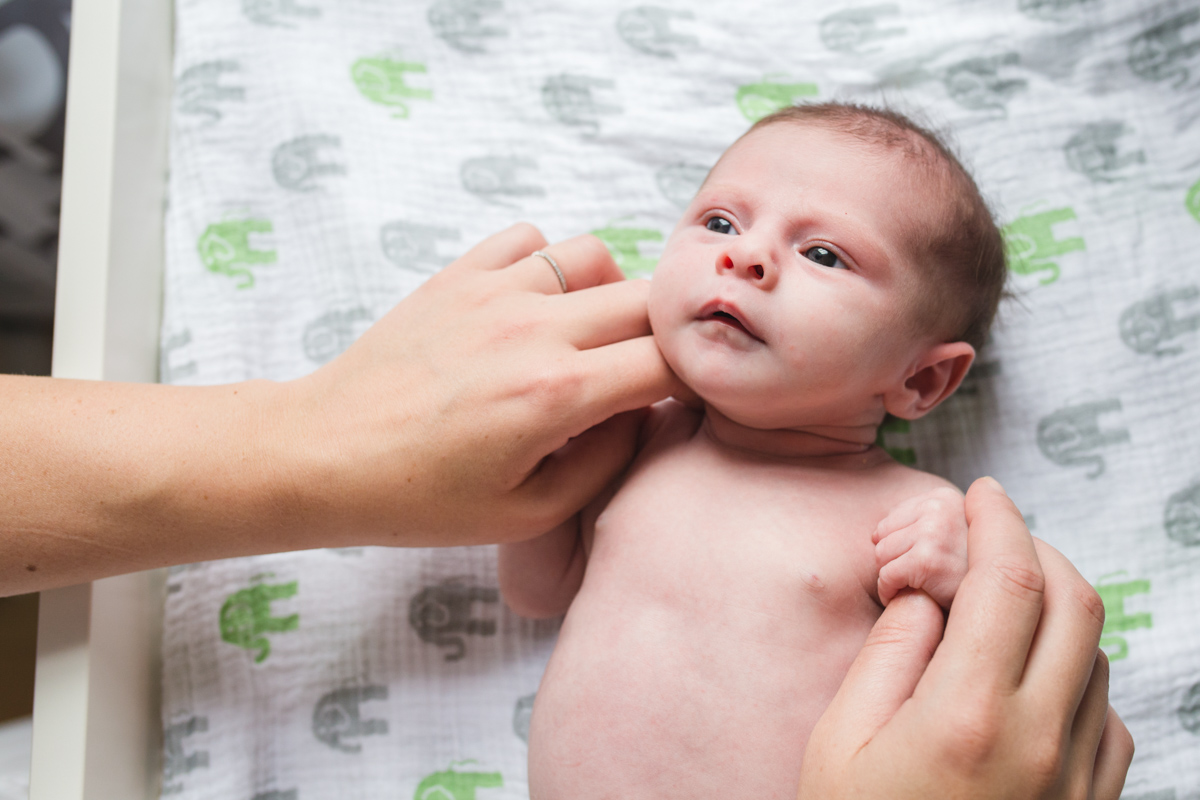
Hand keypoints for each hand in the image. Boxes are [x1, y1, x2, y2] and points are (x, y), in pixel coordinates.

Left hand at [281, 223, 686, 545]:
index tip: (684, 398)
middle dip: (664, 335)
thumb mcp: (525, 513)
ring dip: (611, 292)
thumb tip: (639, 414)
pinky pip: (530, 240)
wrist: (323, 455)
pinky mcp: (458, 277)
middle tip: (646, 370)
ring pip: (595, 256)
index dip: (693, 379)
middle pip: (646, 302)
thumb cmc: (417, 498)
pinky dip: (549, 265)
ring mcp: (493, 293)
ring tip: (590, 336)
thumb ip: (603, 463)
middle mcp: (532, 330)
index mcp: (556, 395)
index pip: (669, 361)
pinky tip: (536, 308)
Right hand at [799, 477, 1133, 799]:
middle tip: (995, 539)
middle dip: (1039, 550)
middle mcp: (1042, 739)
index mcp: (969, 714)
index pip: (1010, 580)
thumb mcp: (839, 744)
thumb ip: (887, 656)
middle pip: (1076, 604)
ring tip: (1002, 612)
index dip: (998, 521)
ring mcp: (1078, 778)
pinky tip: (1031, 683)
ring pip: (1097, 656)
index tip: (981, 495)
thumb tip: (925, 599)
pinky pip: (1110, 717)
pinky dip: (1077, 676)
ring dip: (1056, 612)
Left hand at [874, 486, 967, 607]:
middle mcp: (940, 508)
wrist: (993, 601)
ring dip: (890, 576)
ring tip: (914, 586)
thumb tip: (872, 534)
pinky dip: (888, 592)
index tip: (918, 562)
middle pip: (882, 535)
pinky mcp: (926, 560)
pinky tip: (904, 598)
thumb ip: (918, 524)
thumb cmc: (966, 570)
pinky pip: (886, 576)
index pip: (891, 519)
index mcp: (944, 497)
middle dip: (892, 559)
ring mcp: (934, 533)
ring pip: (881, 555)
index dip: (898, 545)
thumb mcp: (950, 533)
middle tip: (916, 577)